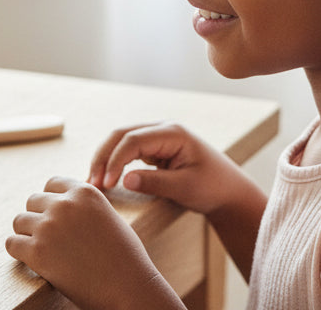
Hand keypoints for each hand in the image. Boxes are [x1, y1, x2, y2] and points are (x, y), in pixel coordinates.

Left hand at [6, 176, 182, 309]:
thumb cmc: (123, 256)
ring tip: (42, 250)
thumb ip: (85, 206)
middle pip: (32, 201)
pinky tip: (32, 260)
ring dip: (27, 234)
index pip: (51, 184)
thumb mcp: (108, 216)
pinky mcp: (37, 252)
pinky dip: (18, 252)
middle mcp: (64, 204)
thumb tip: (61, 204)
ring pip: (19, 221)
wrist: (127, 286)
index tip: (54, 217)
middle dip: (38, 217)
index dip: (51, 201)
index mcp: (84, 192)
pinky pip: (11, 243)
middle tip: (48, 238)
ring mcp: (48, 227)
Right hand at [89, 121, 247, 215]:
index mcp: (173, 133)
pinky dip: (114, 162)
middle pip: (122, 135)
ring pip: (121, 141)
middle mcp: (163, 129)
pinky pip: (128, 150)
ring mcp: (158, 137)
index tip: (106, 185)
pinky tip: (105, 178)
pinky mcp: (155, 149)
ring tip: (93, 183)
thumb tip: (123, 181)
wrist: (229, 192)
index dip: (115, 161)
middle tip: (91, 183)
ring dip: (106, 159)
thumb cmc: (212, 188)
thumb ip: (154, 183)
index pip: (133, 140)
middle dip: (103, 157)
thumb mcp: (185, 188)